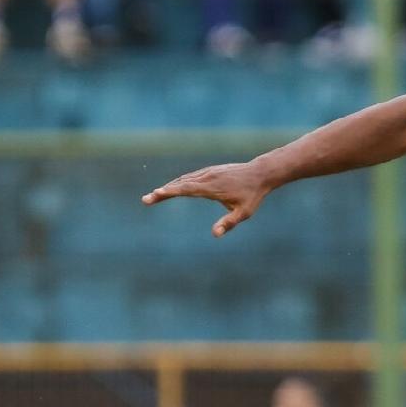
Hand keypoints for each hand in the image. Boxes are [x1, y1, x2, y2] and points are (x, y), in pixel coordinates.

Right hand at [142, 160, 271, 236]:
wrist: (260, 173)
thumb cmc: (252, 195)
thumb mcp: (244, 213)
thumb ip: (229, 223)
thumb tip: (215, 235)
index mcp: (211, 187)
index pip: (185, 189)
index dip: (169, 192)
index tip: (154, 195)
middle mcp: (206, 177)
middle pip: (179, 184)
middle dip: (162, 192)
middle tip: (145, 200)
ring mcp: (207, 173)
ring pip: (184, 179)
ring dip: (168, 187)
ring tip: (154, 196)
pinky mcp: (210, 171)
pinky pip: (190, 177)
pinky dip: (179, 183)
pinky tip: (173, 188)